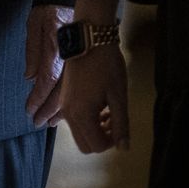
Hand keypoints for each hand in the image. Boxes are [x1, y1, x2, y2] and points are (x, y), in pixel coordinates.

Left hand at [23, 3, 73, 125]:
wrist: (74, 1)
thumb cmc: (50, 10)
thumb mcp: (34, 23)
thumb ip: (32, 49)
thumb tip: (30, 77)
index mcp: (56, 48)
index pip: (46, 79)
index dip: (38, 98)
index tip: (30, 110)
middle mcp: (69, 59)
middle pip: (61, 91)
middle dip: (48, 110)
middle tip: (37, 123)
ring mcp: (78, 62)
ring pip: (72, 92)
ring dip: (61, 109)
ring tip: (50, 122)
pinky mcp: (83, 63)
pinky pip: (78, 87)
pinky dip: (71, 100)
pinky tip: (66, 110)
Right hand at [56, 35, 128, 154]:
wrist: (89, 40)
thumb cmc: (107, 66)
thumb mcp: (119, 96)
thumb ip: (121, 124)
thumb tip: (123, 147)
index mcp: (82, 115)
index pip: (97, 146)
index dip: (113, 142)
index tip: (121, 127)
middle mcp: (68, 114)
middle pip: (85, 145)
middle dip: (102, 140)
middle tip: (115, 123)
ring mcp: (64, 106)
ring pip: (79, 134)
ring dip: (95, 131)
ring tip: (109, 113)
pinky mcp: (64, 98)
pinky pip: (74, 121)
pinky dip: (87, 121)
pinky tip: (99, 107)